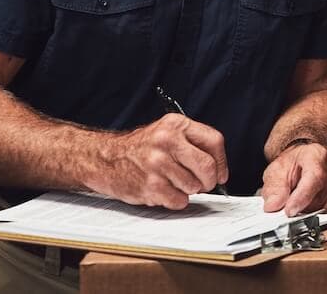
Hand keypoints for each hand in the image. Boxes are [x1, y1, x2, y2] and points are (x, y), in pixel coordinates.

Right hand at [88, 113, 228, 209]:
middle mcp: (167, 141)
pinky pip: (179, 200)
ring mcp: (158, 164)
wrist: (103, 158)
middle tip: (203, 184)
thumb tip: (219, 168)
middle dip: (209, 180)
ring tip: (172, 182)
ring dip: (188, 190)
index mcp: (175, 125)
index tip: (220, 173)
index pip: (214, 141)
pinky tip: (163, 190)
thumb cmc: (139, 148)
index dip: (222, 161)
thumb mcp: (166, 132)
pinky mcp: (150, 185)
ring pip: (194, 186)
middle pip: (208, 167)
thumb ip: (192, 143)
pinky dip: (175, 200)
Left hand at [260, 142, 326, 216]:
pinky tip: (318, 203)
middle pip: (321, 197)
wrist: (306, 160)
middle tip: (291, 205)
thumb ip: (274, 189)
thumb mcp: (276, 171)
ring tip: (305, 202)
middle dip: (303, 207)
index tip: (289, 211)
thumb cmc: (294, 165)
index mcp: (316, 155)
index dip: (302, 197)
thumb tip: (274, 206)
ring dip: (316, 210)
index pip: (314, 178)